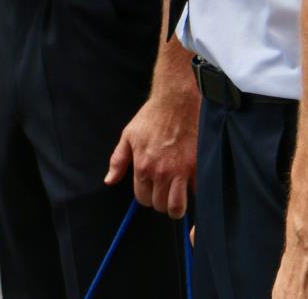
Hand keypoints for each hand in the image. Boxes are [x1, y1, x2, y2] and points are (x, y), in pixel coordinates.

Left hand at [104, 76, 198, 218]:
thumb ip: (118, 161)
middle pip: (160, 205)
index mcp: (143, 166)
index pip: (143, 198)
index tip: (151, 189)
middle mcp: (161, 172)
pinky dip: (193, 192)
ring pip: (177, 207)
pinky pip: (196, 192)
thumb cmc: (152, 116)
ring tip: (177, 195)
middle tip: (164, 190)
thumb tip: (109, 181)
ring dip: (176, 205)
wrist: (176, 101)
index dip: (147, 196)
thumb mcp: (129, 136)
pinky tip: (190, 183)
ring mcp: (181, 171)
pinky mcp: (197, 166)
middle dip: (161, 201)